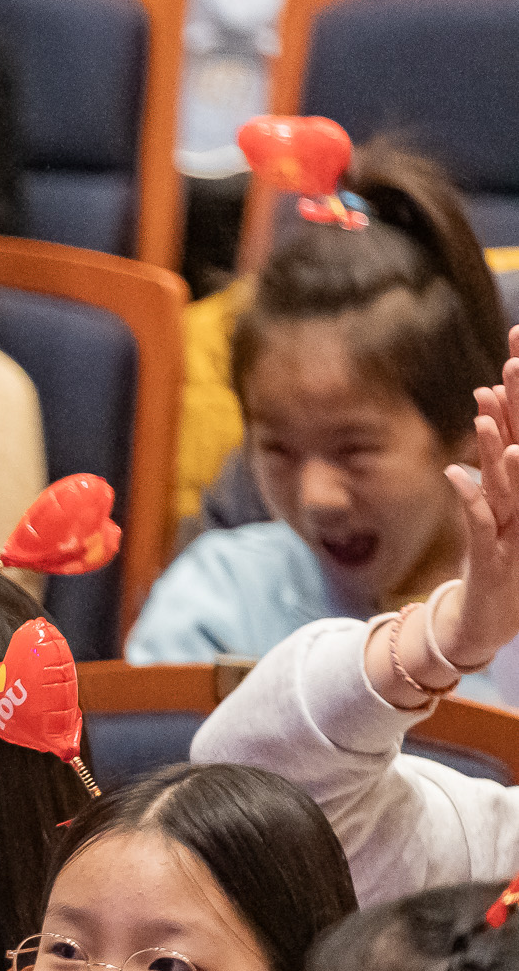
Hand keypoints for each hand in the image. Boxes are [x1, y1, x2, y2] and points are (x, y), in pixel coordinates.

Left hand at [438, 329, 518, 668]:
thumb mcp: (491, 519)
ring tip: (485, 412)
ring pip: (507, 482)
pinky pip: (482, 526)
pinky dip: (471, 499)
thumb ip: (485, 482)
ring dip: (496, 446)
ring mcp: (513, 532)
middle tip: (512, 359)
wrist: (483, 626)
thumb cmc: (493, 568)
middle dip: (518, 405)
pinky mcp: (494, 561)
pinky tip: (457, 474)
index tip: (515, 344)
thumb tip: (469, 446)